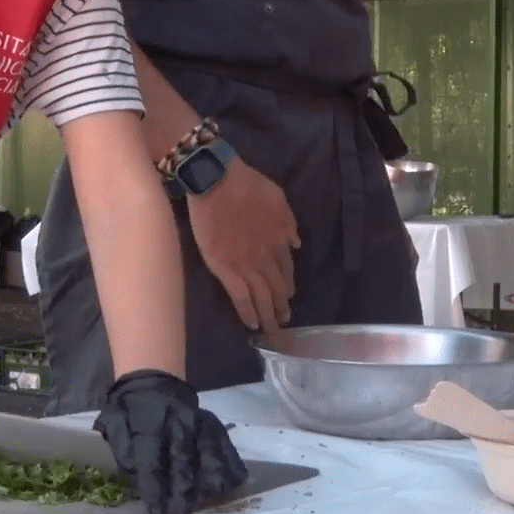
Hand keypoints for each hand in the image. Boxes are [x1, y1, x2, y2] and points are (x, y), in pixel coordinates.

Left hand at [94, 370, 247, 513]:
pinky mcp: (210, 421)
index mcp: (147, 426)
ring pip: (207, 449)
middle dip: (184, 488)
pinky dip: (232, 460)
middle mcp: (175, 423)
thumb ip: (121, 446)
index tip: (157, 509)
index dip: (155, 487)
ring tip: (219, 494)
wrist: (152, 379)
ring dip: (213, 474)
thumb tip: (132, 467)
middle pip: (182, 459)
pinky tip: (238, 478)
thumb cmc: (130, 410)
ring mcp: (196, 421)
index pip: (151, 460)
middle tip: (184, 511)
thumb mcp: (115, 422)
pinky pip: (223, 441)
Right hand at [186, 155, 298, 330]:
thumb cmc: (246, 184)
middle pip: (278, 289)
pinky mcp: (226, 270)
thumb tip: (295, 245)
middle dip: (283, 308)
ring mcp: (247, 265)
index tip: (289, 297)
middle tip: (285, 323)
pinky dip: (248, 313)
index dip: (289, 286)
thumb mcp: (278, 198)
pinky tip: (253, 325)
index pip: (287, 270)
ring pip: (263, 298)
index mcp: (280, 238)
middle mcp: (267, 257)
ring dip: (270, 316)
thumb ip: (289, 222)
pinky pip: (241, 297)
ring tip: (274, 331)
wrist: (217, 181)